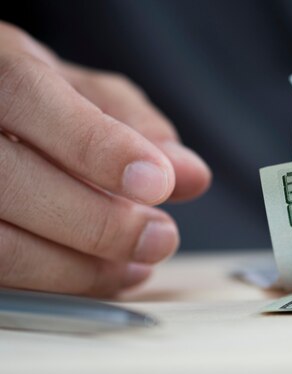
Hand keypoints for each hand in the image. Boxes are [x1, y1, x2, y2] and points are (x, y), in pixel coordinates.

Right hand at [0, 22, 210, 295]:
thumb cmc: (25, 98)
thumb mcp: (75, 88)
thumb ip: (131, 122)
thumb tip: (190, 174)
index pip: (29, 98)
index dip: (98, 146)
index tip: (158, 182)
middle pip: (11, 182)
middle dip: (100, 222)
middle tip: (161, 237)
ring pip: (0, 244)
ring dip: (81, 267)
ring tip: (139, 264)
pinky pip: (1, 275)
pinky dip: (60, 284)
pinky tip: (105, 277)